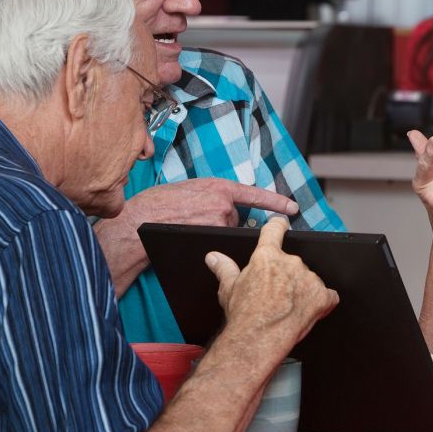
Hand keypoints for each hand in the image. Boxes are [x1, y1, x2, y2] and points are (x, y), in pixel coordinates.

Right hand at [94, 178, 299, 295]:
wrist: (139, 221)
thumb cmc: (159, 204)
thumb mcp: (190, 190)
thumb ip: (212, 195)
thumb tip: (228, 206)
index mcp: (218, 187)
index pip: (255, 194)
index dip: (276, 202)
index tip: (293, 208)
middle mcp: (223, 204)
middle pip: (236, 218)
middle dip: (223, 221)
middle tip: (197, 219)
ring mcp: (219, 222)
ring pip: (227, 232)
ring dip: (215, 232)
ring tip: (190, 226)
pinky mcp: (211, 238)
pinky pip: (218, 244)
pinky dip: (209, 241)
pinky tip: (192, 235)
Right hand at [206, 217, 338, 344]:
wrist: (257, 339)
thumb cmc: (243, 316)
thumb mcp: (229, 289)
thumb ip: (224, 268)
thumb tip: (213, 257)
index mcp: (267, 256)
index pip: (275, 230)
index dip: (278, 226)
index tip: (282, 225)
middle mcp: (290, 262)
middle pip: (292, 263)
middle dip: (287, 277)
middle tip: (276, 296)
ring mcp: (308, 278)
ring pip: (309, 279)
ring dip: (303, 290)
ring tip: (288, 308)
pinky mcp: (321, 296)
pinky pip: (327, 296)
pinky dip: (321, 303)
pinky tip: (307, 312)